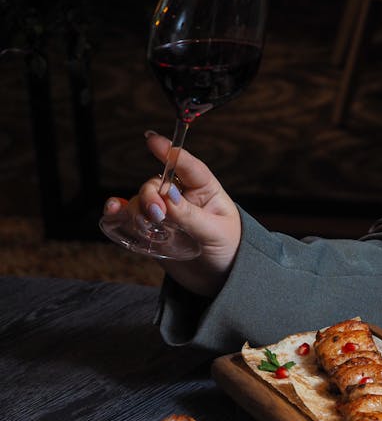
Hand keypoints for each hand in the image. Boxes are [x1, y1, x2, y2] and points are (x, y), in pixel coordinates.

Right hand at [101, 132, 240, 296]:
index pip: (186, 165)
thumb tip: (167, 195)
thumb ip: (190, 215)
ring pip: (141, 202)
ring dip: (138, 210)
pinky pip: (131, 218)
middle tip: (157, 213)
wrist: (221, 279)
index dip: (169, 151)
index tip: (152, 141)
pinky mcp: (152, 231)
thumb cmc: (228, 250)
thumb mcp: (214, 232)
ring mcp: (166, 214)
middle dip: (151, 195)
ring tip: (147, 226)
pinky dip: (120, 213)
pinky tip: (113, 211)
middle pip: (156, 184)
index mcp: (204, 189)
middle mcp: (181, 197)